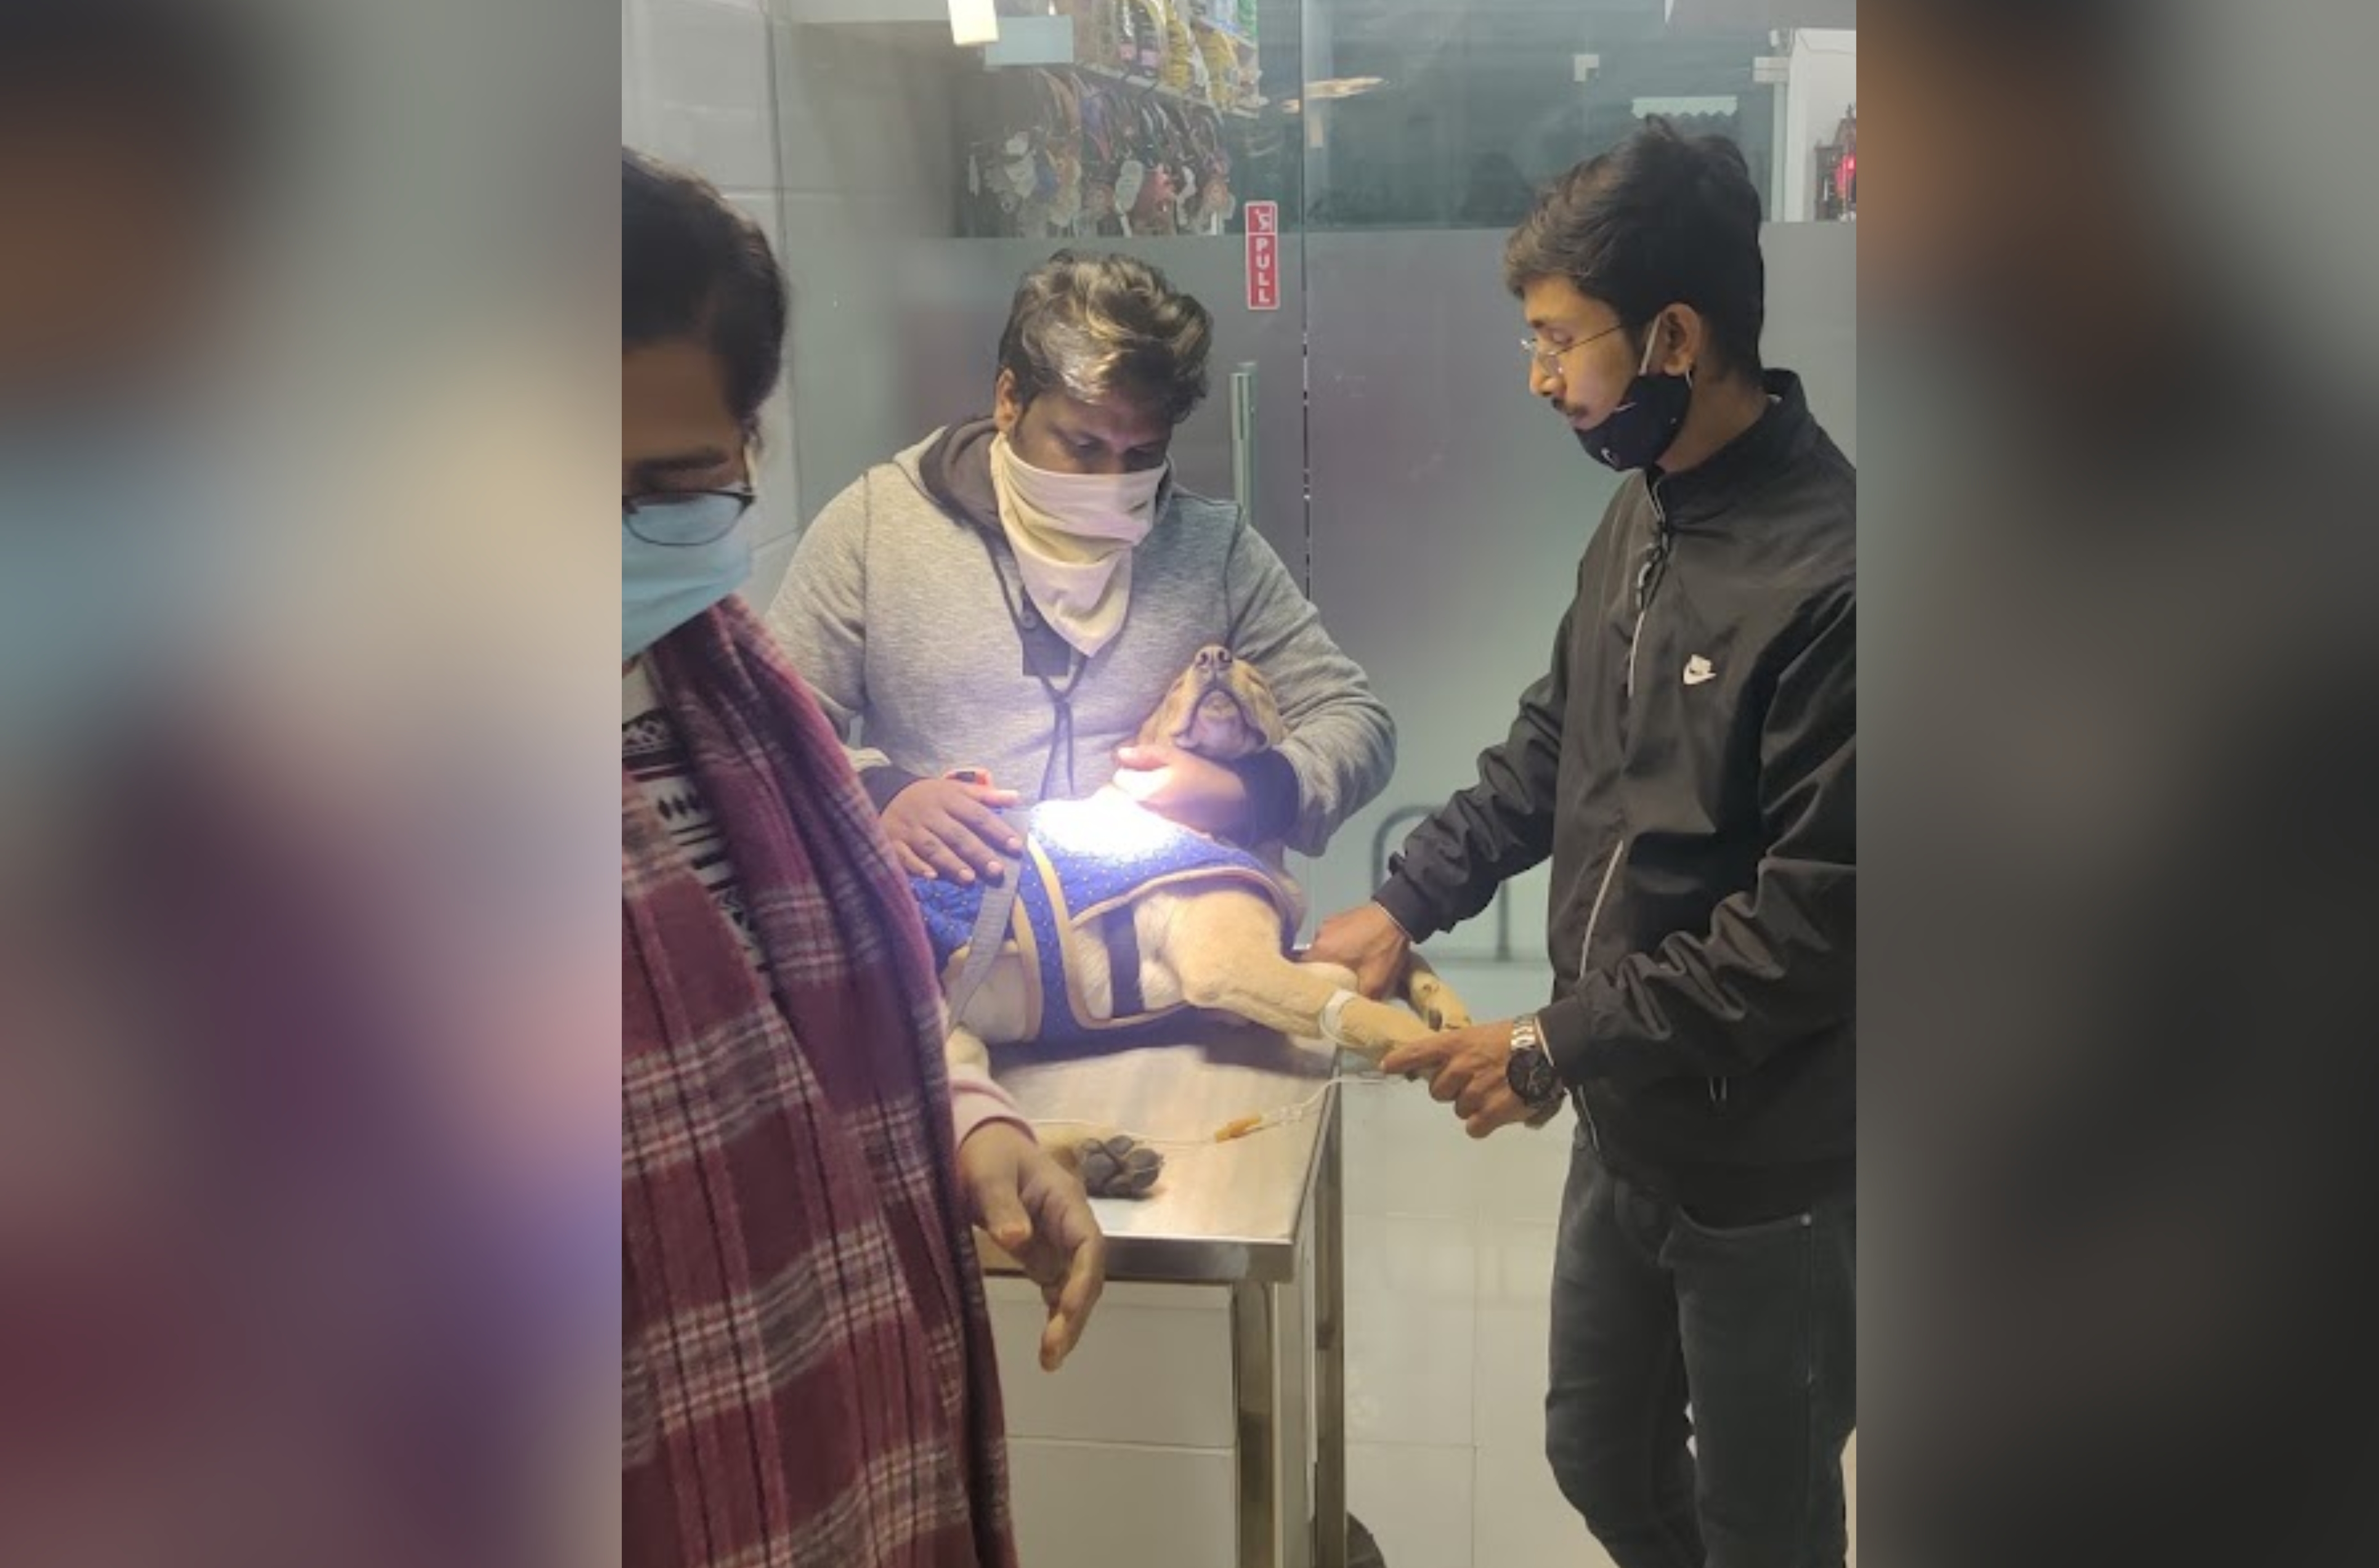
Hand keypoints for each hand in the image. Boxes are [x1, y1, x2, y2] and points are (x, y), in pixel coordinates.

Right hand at [882, 777, 1023, 883]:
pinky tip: (931, 877)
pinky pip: (904, 856)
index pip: (977, 814)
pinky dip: (917, 866)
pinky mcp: (893, 842)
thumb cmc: (931, 796)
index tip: (1016, 846)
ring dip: (951, 863)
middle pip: (956, 834)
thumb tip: (1016, 798)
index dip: (996, 830)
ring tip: (969, 879)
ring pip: (932, 847)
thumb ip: (985, 795)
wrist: (887, 794)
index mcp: (949, 799)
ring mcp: (911, 829)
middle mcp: (931, 814)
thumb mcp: (956, 789)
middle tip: (996, 870)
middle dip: (977, 852)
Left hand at [956, 1122, 1106, 1370]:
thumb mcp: (987, 1174)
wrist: (981, 1144)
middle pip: (1087, 1274)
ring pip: (1075, 1286)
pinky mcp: (1042, 1254)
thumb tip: (1016, 1239)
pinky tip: (1048, 1344)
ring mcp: (1058, 1241)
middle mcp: (1069, 1224)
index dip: (1083, 1280)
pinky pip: (1057, 1288)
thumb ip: (1001, 1205)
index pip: (1089, 1244)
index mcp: (1065, 1200)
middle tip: (1053, 1352)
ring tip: (1050, 1360)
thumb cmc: (987, 1154)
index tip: (1065, 1310)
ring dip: (1067, 1322)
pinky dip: (1055, 1315)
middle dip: (1075, 1314)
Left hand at [1112, 743, 1250, 837]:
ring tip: (1169, 783)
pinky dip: (1158, 804)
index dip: (1131, 766)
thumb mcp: (1175, 756)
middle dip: (1137, 780)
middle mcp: (1144, 810)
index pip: (1119, 777)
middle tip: (1159, 770)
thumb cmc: (1204, 773)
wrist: (1233, 803)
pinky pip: (1152, 813)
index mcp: (1143, 791)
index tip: (1147, 761)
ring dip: (1147, 792)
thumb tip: (1119, 754)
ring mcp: (1155, 822)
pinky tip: (1176, 798)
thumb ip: (1145, 754)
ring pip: (1139, 803)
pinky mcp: (1167, 829)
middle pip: (1128, 792)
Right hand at [1303, 902, 1412, 1000]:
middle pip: (1312, 962)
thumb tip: (1349, 1013)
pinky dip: (1338, 947)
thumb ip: (1358, 999)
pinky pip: (1332, 938)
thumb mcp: (1374, 982)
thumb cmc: (1382, 950)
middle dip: (1322, 973)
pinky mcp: (1338, 918)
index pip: (1303, 973)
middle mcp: (1317, 936)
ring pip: (1323, 950)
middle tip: (1334, 985)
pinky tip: (1351, 952)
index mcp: (1320, 951)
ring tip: (1345, 969)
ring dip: (1331, 959)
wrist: (1399, 915)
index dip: (1309, 985)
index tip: (1317, 995)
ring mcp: (1327, 924)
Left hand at [1381, 1019, 1534, 1139]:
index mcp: (1456, 1044)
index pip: (1419, 1052)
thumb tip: (1440, 1072)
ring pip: (1459, 1110)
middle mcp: (1460, 1067)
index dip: (1401, 1061)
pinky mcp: (1492, 1111)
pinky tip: (1498, 1112)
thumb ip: (1460, 1053)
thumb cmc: (1516, 1039)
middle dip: (1453, 1089)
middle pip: (1438, 1091)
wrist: (1548, 1047)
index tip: (1387, 1066)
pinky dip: (1483, 1124)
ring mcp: (1475, 1091)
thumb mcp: (1481, 1036)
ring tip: (1495, 1092)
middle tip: (1476, 1081)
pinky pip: (1473, 1128)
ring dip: (1472, 1106)